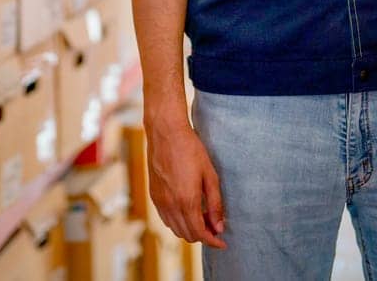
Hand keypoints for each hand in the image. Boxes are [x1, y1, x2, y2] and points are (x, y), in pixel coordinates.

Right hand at [146, 119, 226, 248]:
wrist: (165, 133)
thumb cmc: (191, 150)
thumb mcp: (210, 175)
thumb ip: (215, 204)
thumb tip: (219, 227)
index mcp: (186, 201)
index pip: (200, 234)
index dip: (213, 241)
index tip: (223, 243)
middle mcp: (171, 205)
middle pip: (188, 235)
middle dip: (204, 235)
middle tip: (215, 224)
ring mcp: (160, 201)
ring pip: (176, 229)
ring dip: (190, 229)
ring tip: (203, 215)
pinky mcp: (153, 196)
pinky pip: (166, 219)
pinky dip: (178, 222)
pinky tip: (188, 209)